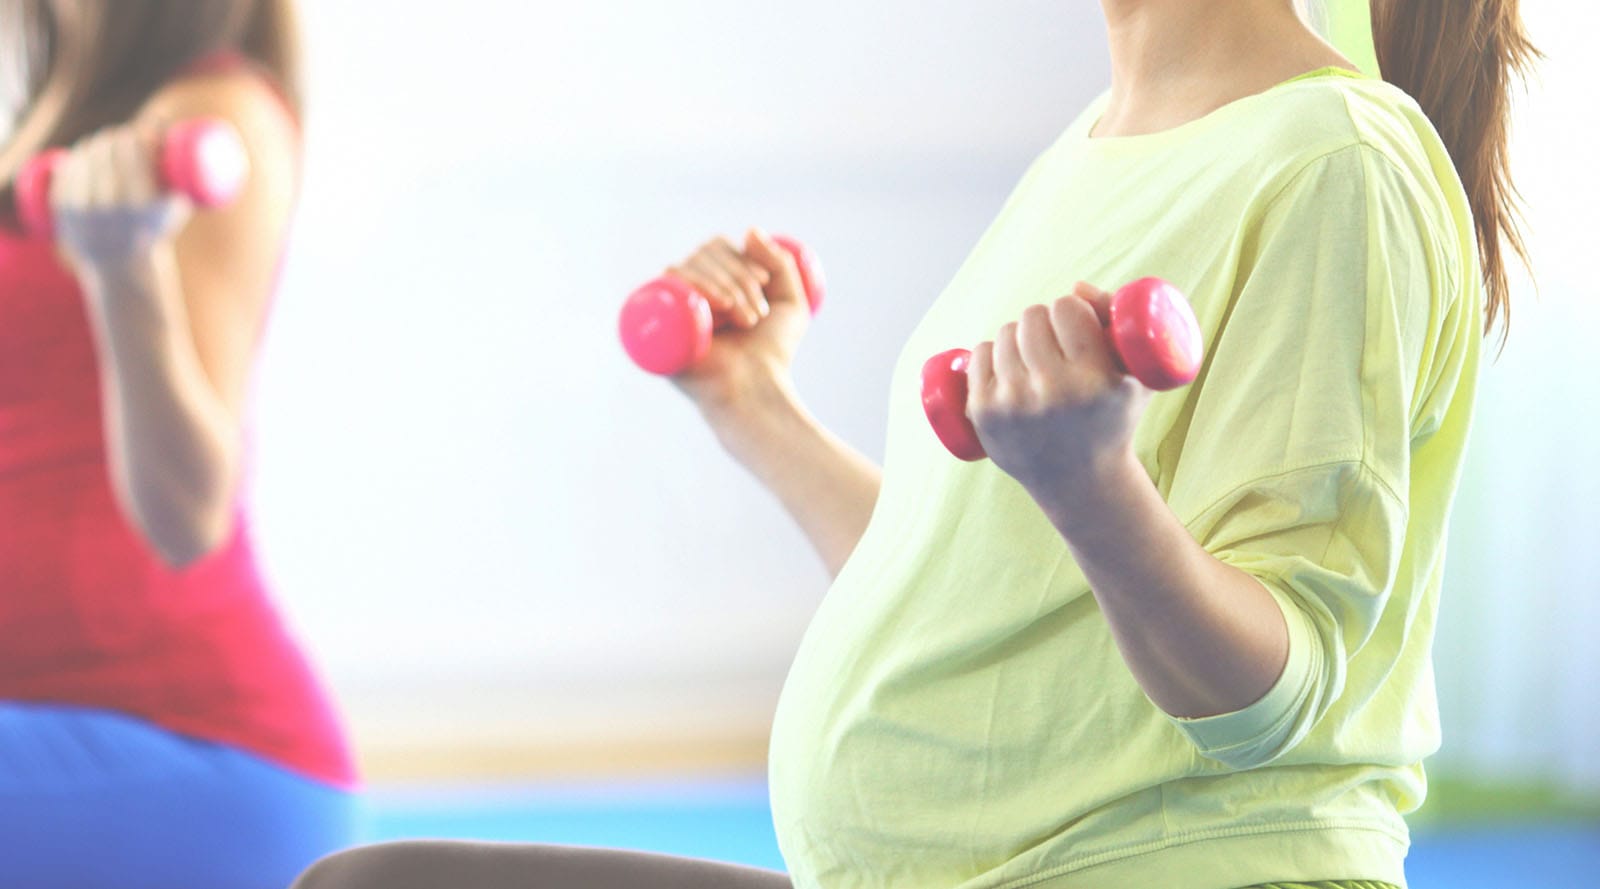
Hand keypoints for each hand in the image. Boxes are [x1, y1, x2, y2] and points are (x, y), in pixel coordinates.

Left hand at [50, 124, 189, 277]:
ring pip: (85, 162)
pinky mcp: (66, 215)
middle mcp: (113, 208)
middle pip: (109, 155)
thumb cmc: (156, 230)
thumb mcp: (174, 205)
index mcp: (144, 206)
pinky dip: (73, 162)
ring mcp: (86, 212)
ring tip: (101, 144)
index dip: (135, 137)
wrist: (124, 268)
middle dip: (114, 138)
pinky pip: (66, 177)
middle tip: (120, 136)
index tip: (138, 133)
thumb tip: (161, 121)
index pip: (135, 156)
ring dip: (94, 146)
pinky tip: (79, 155)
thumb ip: (175, 169)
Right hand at [670, 227, 812, 414]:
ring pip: (689, 266)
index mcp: (714, 283)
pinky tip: (720, 307)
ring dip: (725, 287)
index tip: (764, 284)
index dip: (741, 258)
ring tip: (746, 320)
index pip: (717, 248)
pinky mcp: (656, 323)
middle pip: (703, 253)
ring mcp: (671, 306)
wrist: (756, 388)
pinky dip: (698, 287)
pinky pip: (666, 284)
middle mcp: (689, 291)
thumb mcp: (790, 302)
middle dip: (737, 277)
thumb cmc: (771, 353)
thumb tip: (749, 231)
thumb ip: (779, 264)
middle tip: (756, 314)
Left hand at [967, 282, 1149, 500]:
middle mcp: (1052, 392)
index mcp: (1094, 380)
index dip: (1072, 310)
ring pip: (1005, 332)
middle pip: (1032, 316)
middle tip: (1055, 342)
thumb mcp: (1135, 376)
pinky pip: (979, 354)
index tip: (1077, 325)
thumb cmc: (1112, 418)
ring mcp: (1014, 403)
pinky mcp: (984, 412)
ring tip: (1034, 357)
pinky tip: (1008, 367)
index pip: (1067, 308)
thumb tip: (1076, 286)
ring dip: (1019, 336)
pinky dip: (992, 353)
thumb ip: (1117, 322)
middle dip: (1044, 322)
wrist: (1079, 482)